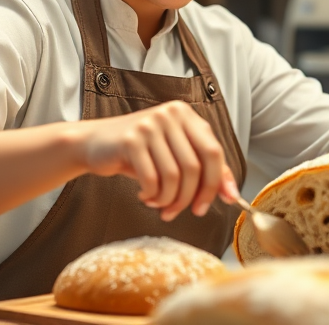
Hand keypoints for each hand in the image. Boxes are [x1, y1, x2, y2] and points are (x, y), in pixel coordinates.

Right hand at [77, 100, 237, 221]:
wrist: (94, 144)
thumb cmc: (140, 153)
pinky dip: (152, 196)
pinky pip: (152, 180)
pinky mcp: (130, 140)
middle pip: (195, 167)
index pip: (213, 152)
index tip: (211, 205)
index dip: (215, 183)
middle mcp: (170, 115)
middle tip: (180, 212)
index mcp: (187, 115)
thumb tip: (233, 195)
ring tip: (160, 205)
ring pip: (174, 177)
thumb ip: (206, 170)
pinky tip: (145, 196)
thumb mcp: (175, 155)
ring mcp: (150, 125)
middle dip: (190, 198)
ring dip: (169, 200)